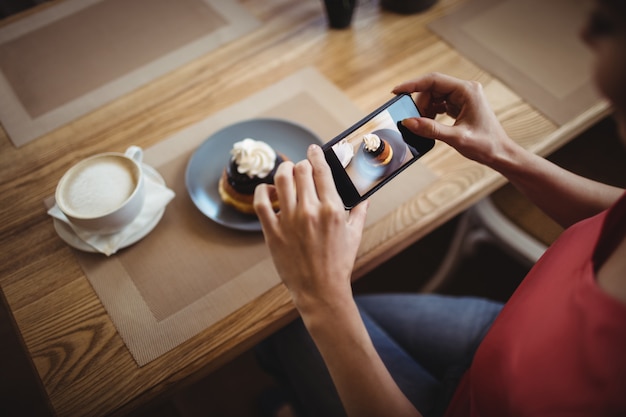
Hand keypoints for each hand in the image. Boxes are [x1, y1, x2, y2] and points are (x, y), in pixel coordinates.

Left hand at [254, 144, 368, 310]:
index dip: (316, 155)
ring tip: (285, 173)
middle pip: (301, 170)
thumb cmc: (339, 263)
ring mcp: (289, 220)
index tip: (313, 149)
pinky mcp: (273, 231)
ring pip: (281, 180)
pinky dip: (262, 191)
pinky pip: (261, 202)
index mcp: (332, 209)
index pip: (322, 170)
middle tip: (301, 167)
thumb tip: (365, 196)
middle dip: (301, 164)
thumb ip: (360, 211)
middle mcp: (310, 211)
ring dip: (283, 171)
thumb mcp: (354, 235)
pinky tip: (268, 191)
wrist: (320, 290)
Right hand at [393, 72, 517, 167]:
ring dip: (425, 109)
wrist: (500, 153)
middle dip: (419, 103)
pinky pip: (439, 103)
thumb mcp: (456, 138)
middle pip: (432, 88)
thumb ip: (431, 129)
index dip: (412, 85)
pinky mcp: (461, 105)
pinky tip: (429, 124)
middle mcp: (465, 90)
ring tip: (423, 125)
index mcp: (467, 91)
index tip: (396, 91)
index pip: (433, 80)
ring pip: (434, 96)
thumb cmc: (485, 145)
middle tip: (412, 120)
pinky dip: (431, 113)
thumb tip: (408, 122)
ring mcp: (463, 97)